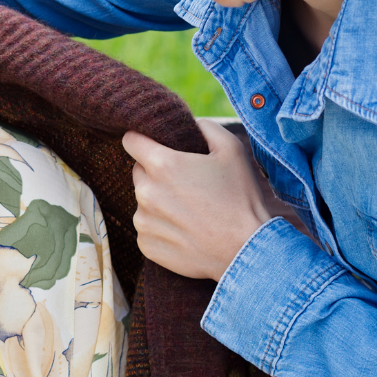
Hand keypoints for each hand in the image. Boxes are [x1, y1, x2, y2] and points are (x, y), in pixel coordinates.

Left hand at [122, 119, 271, 280]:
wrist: (245, 251)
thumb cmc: (239, 198)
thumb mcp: (231, 149)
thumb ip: (204, 127)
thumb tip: (190, 125)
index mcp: (162, 165)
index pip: (131, 140)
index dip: (143, 139)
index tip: (155, 145)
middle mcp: (145, 192)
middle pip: (138, 171)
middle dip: (156, 172)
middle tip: (185, 183)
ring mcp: (143, 221)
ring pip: (143, 200)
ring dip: (158, 201)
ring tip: (189, 210)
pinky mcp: (146, 244)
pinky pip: (147, 227)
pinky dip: (160, 226)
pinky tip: (185, 230)